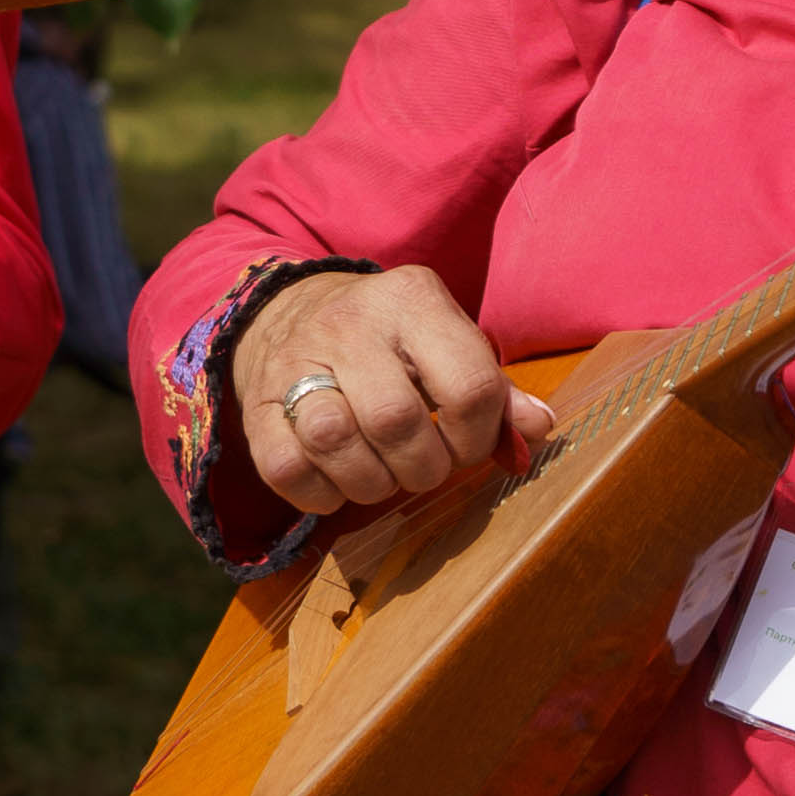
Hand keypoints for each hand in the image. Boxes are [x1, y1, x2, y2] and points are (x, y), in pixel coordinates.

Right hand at [232, 264, 552, 517]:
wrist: (287, 312)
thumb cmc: (389, 341)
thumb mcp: (445, 342)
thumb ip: (494, 388)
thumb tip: (538, 431)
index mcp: (412, 300)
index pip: (467, 386)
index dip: (478, 437)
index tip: (467, 444)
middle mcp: (350, 324)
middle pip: (397, 421)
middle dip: (424, 467)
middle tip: (425, 466)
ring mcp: (294, 362)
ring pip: (336, 442)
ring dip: (372, 482)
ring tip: (383, 473)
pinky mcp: (256, 407)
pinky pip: (288, 470)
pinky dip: (322, 494)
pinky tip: (339, 480)